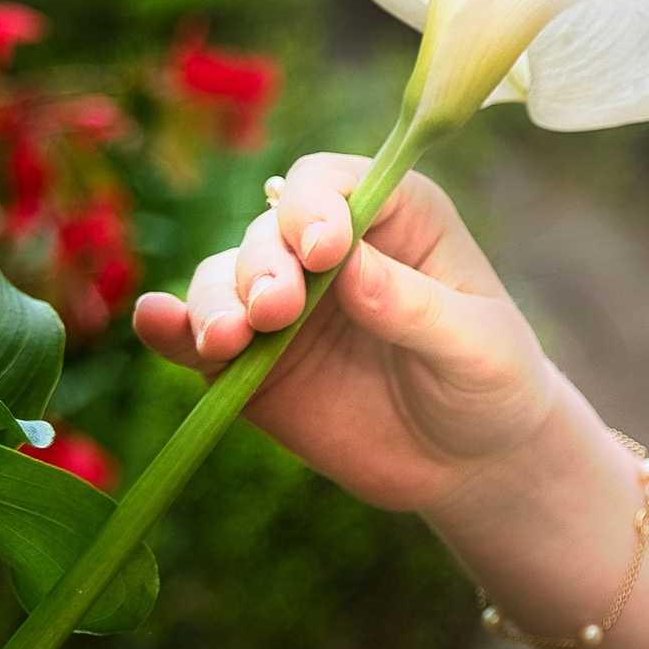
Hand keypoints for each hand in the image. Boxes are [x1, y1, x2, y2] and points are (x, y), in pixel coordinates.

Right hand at [134, 155, 555, 513]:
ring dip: (215, 300)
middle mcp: (327, 251)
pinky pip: (198, 338)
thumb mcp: (478, 346)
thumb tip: (351, 269)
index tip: (325, 251)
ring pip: (223, 279)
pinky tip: (156, 322)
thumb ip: (416, 308)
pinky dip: (170, 328)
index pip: (330, 185)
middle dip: (263, 263)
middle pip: (266, 231)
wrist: (472, 462)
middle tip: (277, 308)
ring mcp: (283, 306)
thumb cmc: (492, 382)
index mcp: (393, 218)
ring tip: (228, 338)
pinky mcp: (252, 364)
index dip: (315, 208)